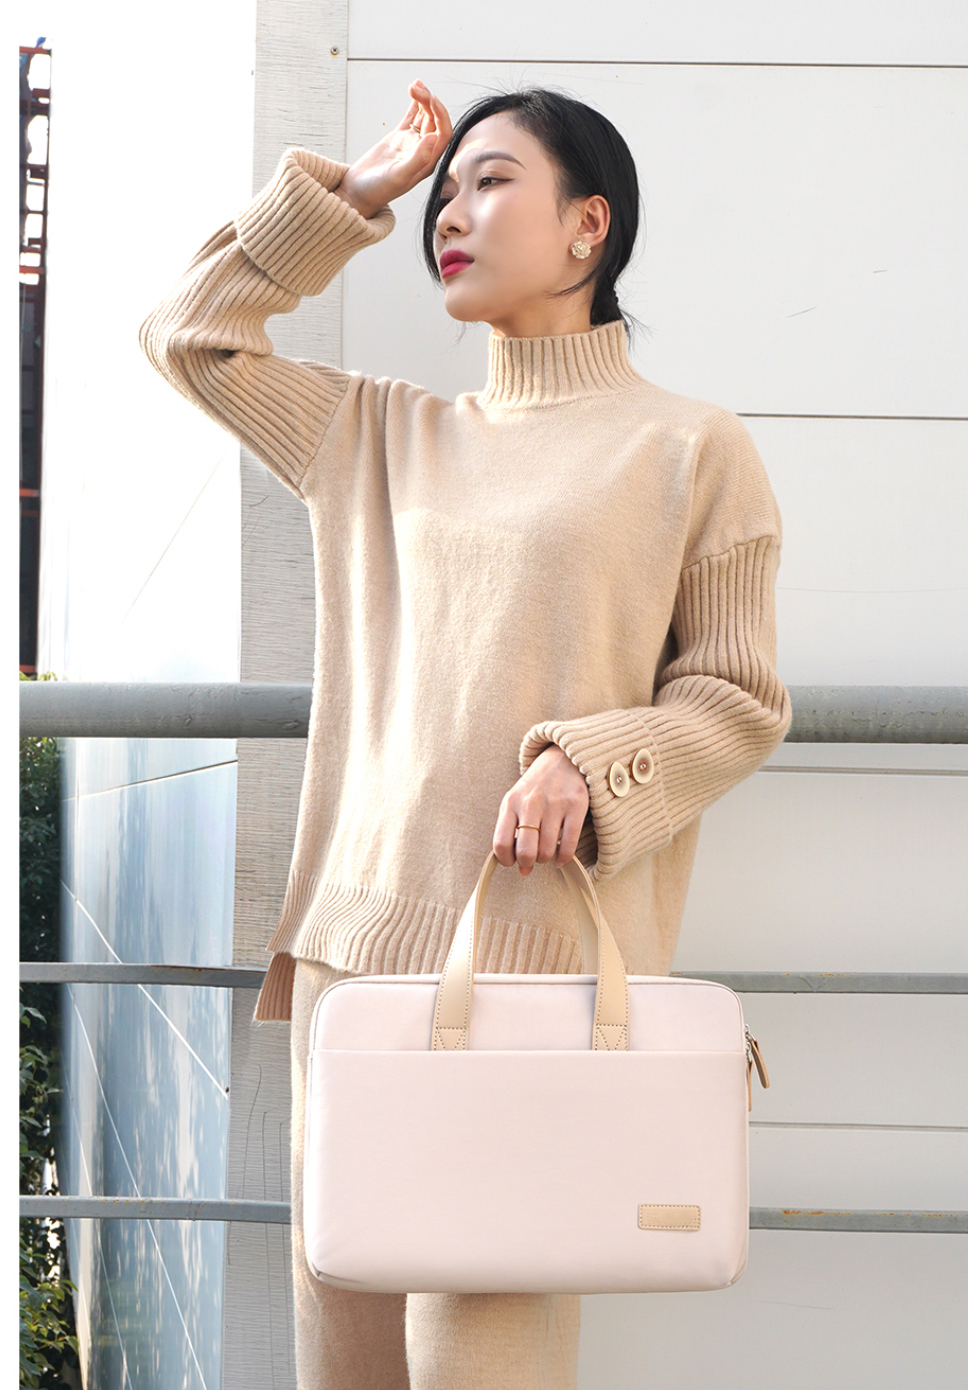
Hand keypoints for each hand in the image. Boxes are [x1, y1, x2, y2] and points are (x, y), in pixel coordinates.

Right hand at [333, 79, 452, 219]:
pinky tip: (413, 90)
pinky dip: (414, 104)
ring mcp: (410, 143)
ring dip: (423, 99)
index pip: (443, 134)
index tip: (431, 99)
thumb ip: (417, 158)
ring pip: (423, 117)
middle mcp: (423, 152)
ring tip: (414, 85)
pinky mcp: (398, 138)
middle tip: (417, 88)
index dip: (441, 115)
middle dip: (429, 102)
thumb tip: (433, 137)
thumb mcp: (398, 176)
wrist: (357, 192)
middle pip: (434, 121)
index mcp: (428, 162)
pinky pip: (411, 118)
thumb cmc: (377, 191)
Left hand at [493, 745, 590, 877]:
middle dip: (528, 863)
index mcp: (511, 803)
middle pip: (525, 851)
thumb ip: (512, 832)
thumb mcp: (516, 802)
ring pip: (547, 850)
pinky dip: (564, 857)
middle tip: (532, 860)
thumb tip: (522, 869)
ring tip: (546, 854)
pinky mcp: (576, 805)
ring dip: (546, 859)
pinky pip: (569, 843)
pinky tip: (561, 858)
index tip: (512, 862)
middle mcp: (530, 803)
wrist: (562, 759)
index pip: (501, 843)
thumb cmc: (536, 788)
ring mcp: (554, 804)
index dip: (506, 860)